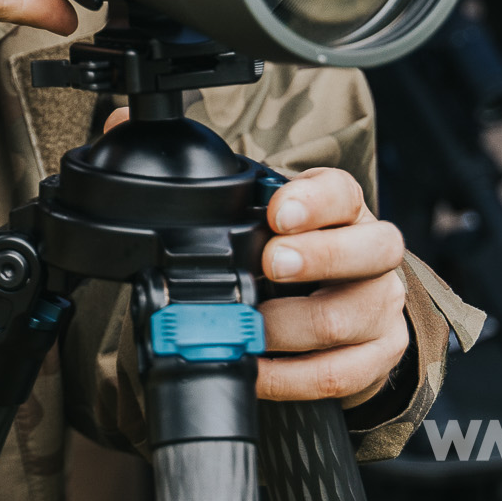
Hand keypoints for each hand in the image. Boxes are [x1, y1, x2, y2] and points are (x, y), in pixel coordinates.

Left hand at [97, 115, 408, 406]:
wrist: (339, 313)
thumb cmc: (287, 252)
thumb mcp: (252, 212)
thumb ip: (195, 174)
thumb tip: (121, 123)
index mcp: (341, 208)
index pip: (342, 191)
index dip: (313, 200)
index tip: (277, 212)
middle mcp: (373, 252)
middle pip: (371, 248)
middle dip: (319, 256)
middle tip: (270, 263)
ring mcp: (381, 305)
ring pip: (351, 315)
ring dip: (293, 326)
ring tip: (253, 327)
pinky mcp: (378, 356)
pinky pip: (341, 373)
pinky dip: (294, 377)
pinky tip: (259, 371)